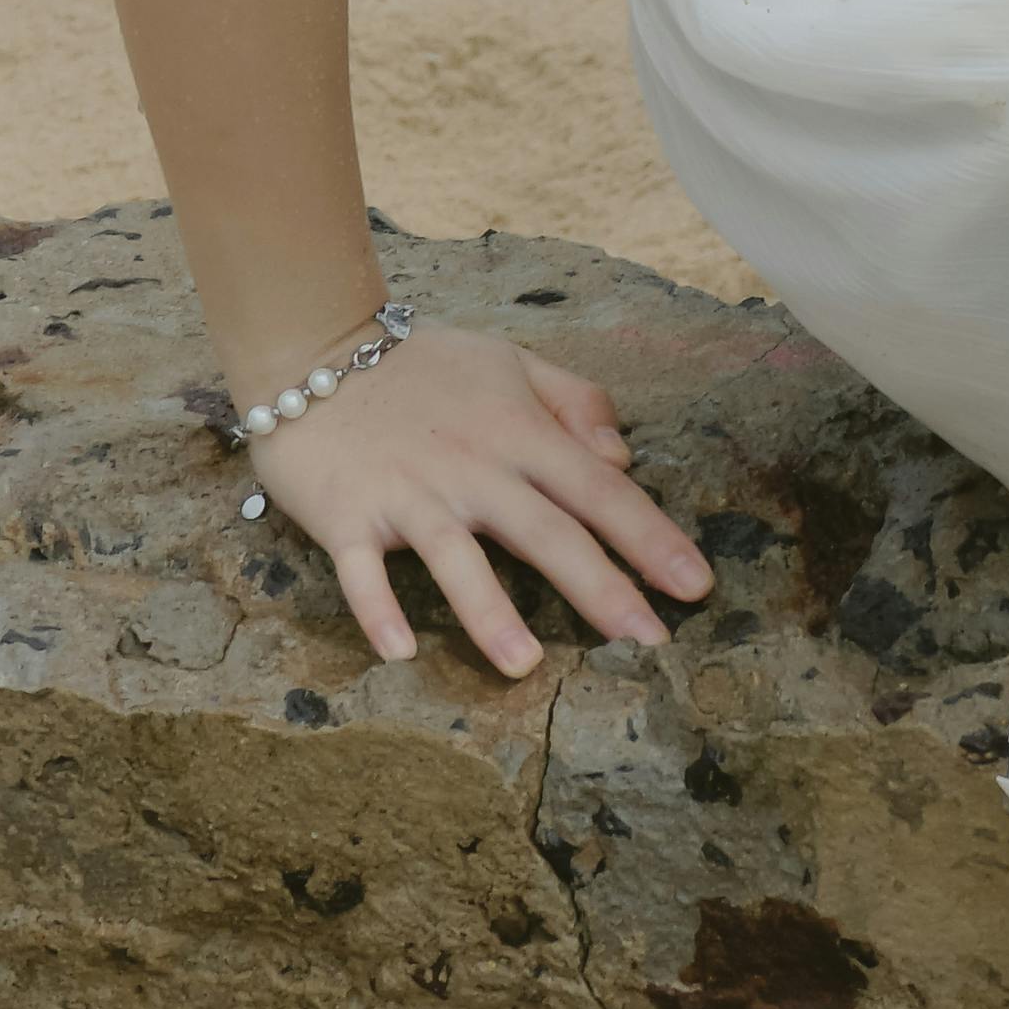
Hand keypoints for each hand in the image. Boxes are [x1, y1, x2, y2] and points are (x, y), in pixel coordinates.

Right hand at [248, 326, 716, 675]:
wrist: (313, 345)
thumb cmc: (422, 365)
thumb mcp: (511, 363)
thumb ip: (574, 403)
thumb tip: (624, 457)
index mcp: (516, 432)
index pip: (597, 488)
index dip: (649, 536)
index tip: (695, 585)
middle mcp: (470, 467)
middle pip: (545, 531)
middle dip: (601, 587)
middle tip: (648, 643)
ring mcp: (407, 494)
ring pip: (456, 558)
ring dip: (488, 611)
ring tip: (525, 664)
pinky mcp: (346, 515)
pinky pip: (361, 571)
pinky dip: (377, 609)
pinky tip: (399, 651)